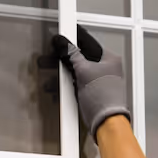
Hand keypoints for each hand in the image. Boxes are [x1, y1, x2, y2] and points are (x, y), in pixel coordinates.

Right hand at [52, 26, 130, 140]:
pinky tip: (55, 87)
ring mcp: (99, 82)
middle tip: (49, 57)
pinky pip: (76, 85)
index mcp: (109, 59)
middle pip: (81, 59)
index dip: (73, 39)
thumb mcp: (84, 72)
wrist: (106, 122)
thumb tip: (63, 43)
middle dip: (63, 60)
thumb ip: (73, 56)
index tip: (61, 35)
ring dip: (62, 74)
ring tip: (48, 74)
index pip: (88, 43)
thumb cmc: (102, 97)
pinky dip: (66, 85)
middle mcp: (106, 69)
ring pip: (77, 73)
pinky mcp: (92, 94)